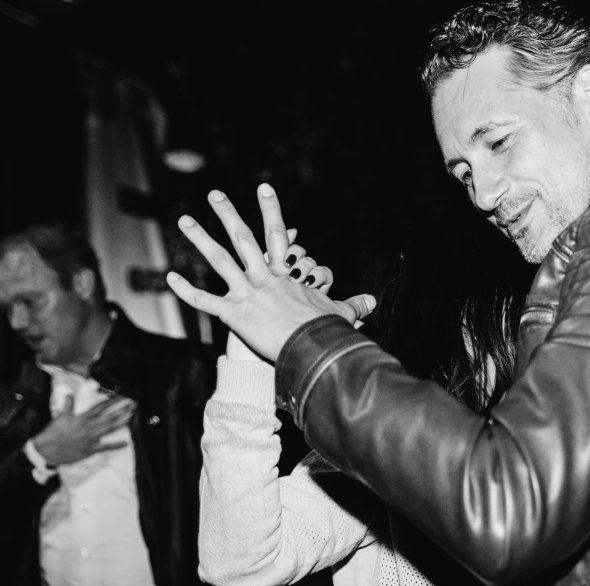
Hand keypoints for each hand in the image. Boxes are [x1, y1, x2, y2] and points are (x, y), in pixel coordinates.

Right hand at [31, 395, 135, 466]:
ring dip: (121, 422)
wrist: (47, 450)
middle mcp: (88, 427)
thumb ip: (68, 405)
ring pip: (109, 429)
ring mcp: (90, 438)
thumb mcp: (60, 416)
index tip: (120, 398)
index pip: (99, 407)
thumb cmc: (53, 434)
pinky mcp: (90, 449)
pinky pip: (105, 447)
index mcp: (81, 418)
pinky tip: (126, 442)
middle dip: (120, 410)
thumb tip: (69, 395)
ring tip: (131, 416)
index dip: (111, 402)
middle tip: (131, 406)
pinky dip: (116, 445)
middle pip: (108, 417)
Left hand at [166, 184, 374, 362]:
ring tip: (184, 220)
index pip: (279, 234)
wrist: (314, 349)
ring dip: (200, 239)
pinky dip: (187, 290)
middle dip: (227, 213)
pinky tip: (170, 277)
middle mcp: (264, 277)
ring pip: (219, 260)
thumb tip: (373, 302)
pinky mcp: (234, 315)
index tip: (264, 187)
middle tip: (214, 194)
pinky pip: (205, 301)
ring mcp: (247, 294)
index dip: (271, 209)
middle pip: (243, 238)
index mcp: (286, 275)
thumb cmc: (327, 331)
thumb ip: (354, 304)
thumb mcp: (342, 313)